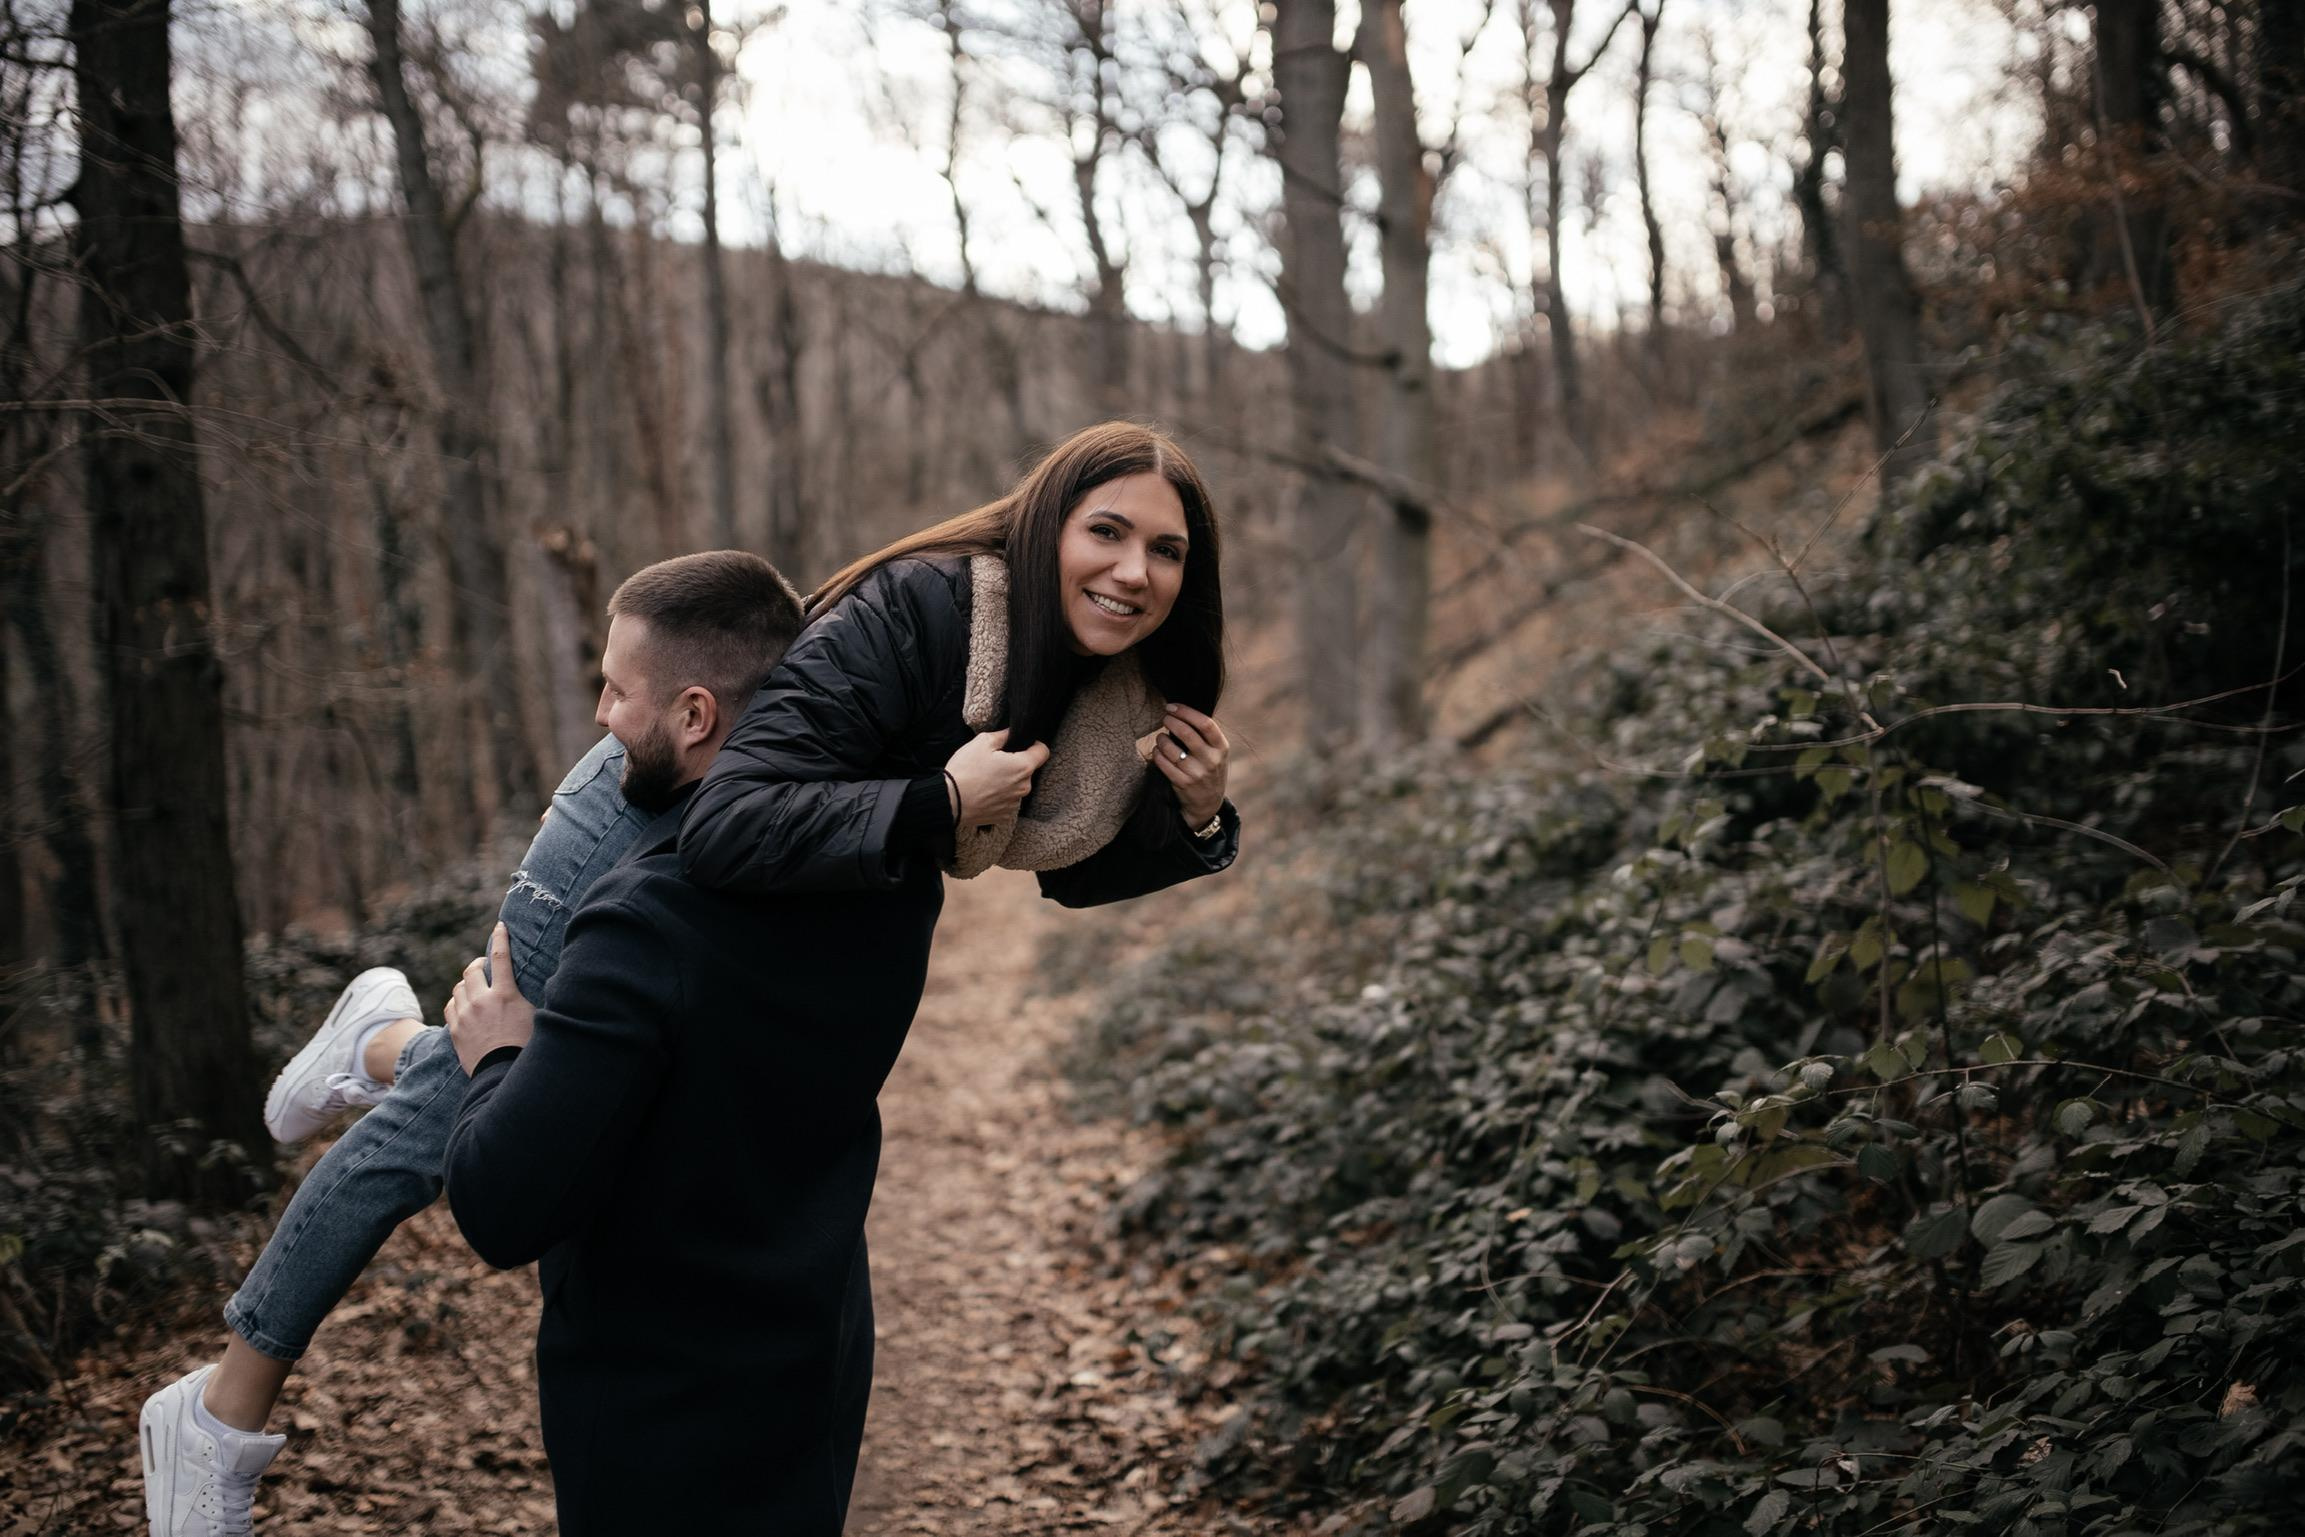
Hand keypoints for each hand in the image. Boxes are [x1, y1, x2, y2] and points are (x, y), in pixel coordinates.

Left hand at [446, 923, 533, 1072]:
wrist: (502, 1074)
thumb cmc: (525, 1046)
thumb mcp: (534, 1016)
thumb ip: (527, 996)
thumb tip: (532, 983)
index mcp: (505, 995)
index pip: (501, 957)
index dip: (500, 938)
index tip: (500, 926)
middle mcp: (482, 1001)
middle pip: (472, 970)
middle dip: (478, 964)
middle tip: (484, 966)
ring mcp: (465, 1014)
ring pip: (459, 987)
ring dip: (467, 984)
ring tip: (475, 988)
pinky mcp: (455, 1029)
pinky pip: (450, 1005)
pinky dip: (456, 1001)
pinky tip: (464, 1005)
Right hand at [944, 729, 1051, 828]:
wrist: (949, 801)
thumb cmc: (966, 770)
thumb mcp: (982, 742)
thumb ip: (1003, 735)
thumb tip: (1013, 732)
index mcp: (1023, 766)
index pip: (1043, 751)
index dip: (1034, 745)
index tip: (1021, 745)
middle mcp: (1024, 787)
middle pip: (1028, 769)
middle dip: (1015, 764)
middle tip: (994, 762)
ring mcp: (1015, 803)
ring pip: (1017, 785)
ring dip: (1007, 781)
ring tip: (986, 779)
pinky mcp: (1005, 815)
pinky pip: (1008, 800)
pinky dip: (999, 795)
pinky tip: (984, 792)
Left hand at [1152, 703, 1228, 829]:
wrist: (1209, 803)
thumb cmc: (1210, 769)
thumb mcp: (1217, 752)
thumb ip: (1205, 734)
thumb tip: (1180, 711)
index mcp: (1222, 748)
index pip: (1205, 723)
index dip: (1186, 712)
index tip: (1172, 707)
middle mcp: (1211, 760)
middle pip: (1187, 733)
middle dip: (1171, 721)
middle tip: (1165, 718)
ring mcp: (1197, 773)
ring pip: (1171, 748)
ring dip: (1161, 738)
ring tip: (1161, 737)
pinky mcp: (1183, 783)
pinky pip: (1163, 763)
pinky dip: (1157, 753)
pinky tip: (1158, 750)